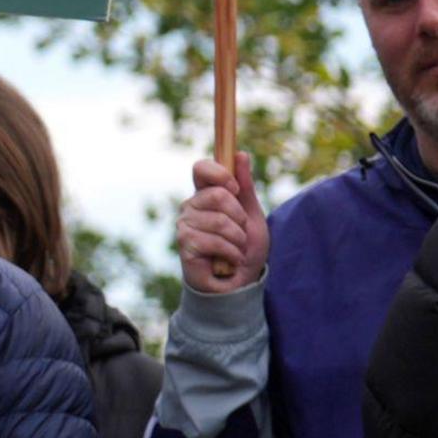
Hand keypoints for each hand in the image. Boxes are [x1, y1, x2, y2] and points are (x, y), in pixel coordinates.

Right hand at [177, 154, 267, 294]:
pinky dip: (231, 252)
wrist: (239, 283)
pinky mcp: (185, 244)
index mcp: (206, 195)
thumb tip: (240, 154)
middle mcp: (191, 206)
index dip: (218, 172)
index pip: (201, 169)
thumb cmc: (244, 249)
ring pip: (219, 220)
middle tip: (241, 232)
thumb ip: (245, 188)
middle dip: (239, 216)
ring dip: (237, 239)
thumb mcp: (252, 216)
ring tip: (236, 249)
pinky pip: (214, 240)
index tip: (235, 188)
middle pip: (217, 194)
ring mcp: (185, 225)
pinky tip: (230, 260)